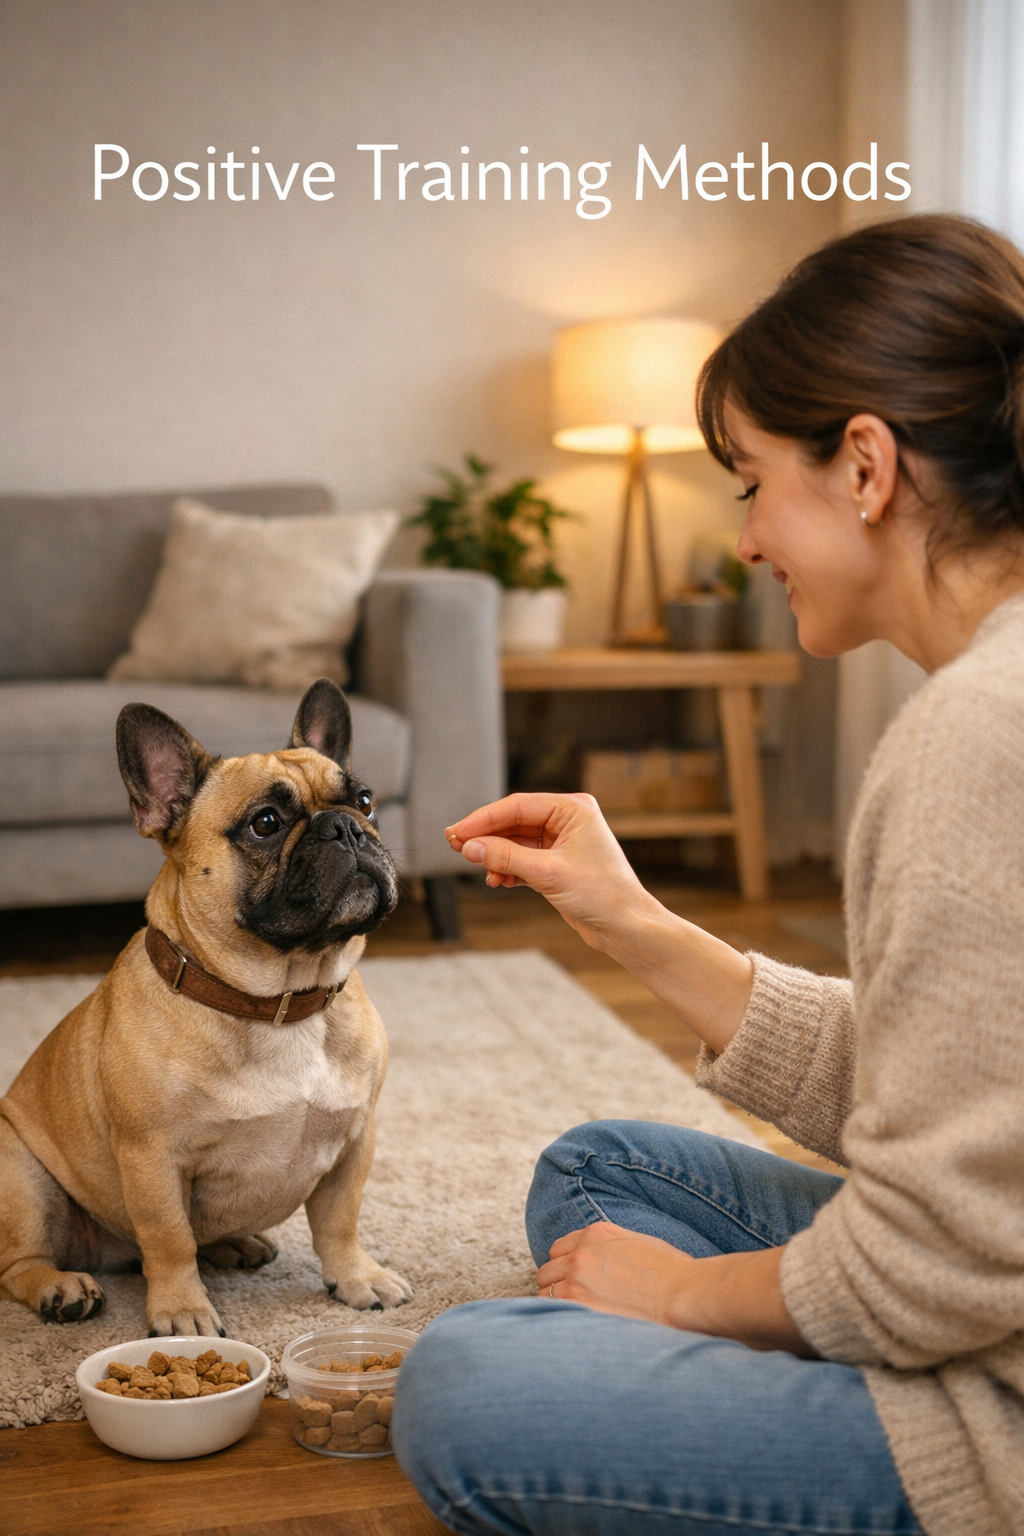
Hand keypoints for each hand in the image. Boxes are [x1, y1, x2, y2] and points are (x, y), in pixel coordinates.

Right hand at [445, 792, 657, 951]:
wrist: (626, 927)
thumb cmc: (601, 894)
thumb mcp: (547, 873)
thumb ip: (506, 856)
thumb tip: (469, 846)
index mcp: (573, 809)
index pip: (518, 806)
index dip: (484, 819)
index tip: (457, 832)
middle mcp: (568, 820)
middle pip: (515, 821)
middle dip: (487, 836)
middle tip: (455, 846)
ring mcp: (563, 842)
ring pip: (517, 842)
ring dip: (497, 855)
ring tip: (479, 868)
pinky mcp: (558, 864)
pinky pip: (524, 859)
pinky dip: (509, 868)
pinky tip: (496, 880)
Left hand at [536, 1222, 813, 1354]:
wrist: (684, 1296)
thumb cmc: (673, 1278)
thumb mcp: (639, 1247)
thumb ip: (612, 1253)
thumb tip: (602, 1271)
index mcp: (597, 1234)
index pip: (560, 1249)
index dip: (565, 1268)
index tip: (573, 1284)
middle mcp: (581, 1252)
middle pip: (548, 1269)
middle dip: (557, 1286)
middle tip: (573, 1307)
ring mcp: (575, 1278)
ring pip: (543, 1290)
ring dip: (554, 1304)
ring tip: (574, 1321)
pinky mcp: (577, 1304)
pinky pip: (548, 1310)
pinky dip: (554, 1319)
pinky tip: (570, 1330)